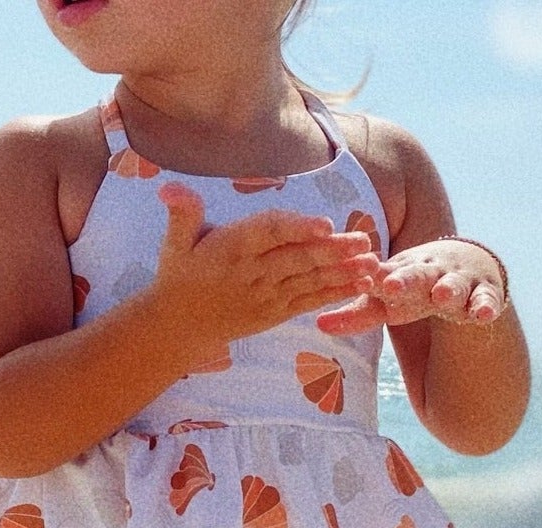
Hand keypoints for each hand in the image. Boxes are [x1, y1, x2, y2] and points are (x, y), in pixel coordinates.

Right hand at [152, 184, 380, 357]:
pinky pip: (309, 301)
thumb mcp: (174, 243)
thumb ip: (182, 213)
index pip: (270, 234)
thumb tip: (168, 186)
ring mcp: (267, 296)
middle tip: (364, 240)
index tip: (325, 224)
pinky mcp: (275, 312)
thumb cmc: (179, 276)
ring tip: (372, 263)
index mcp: (233, 248)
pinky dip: (335, 294)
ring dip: (343, 273)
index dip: (298, 228)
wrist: (179, 327)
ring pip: (309, 281)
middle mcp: (253, 273)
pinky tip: (360, 285)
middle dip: (333, 251)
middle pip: (298, 259)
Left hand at [316, 238, 506, 335]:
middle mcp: (431, 272)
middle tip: (390, 285)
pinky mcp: (485, 294)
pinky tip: (484, 315)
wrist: (467, 266)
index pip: (385, 275)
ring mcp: (460, 282)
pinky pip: (488, 300)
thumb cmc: (415, 288)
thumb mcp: (388, 302)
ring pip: (454, 285)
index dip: (373, 278)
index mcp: (403, 271)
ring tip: (442, 297)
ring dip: (448, 289)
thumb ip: (356, 315)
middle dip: (404, 280)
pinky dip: (487, 306)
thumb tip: (317, 324)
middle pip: (417, 275)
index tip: (359, 280)